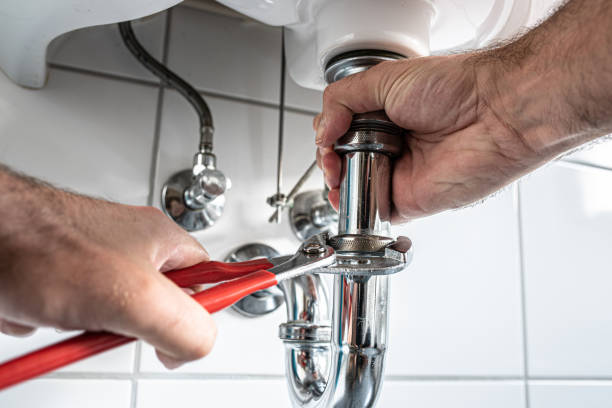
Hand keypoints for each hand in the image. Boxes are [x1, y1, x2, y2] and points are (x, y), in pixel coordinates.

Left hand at [0, 169, 215, 368]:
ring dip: (92, 328)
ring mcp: (95, 263)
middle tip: (122, 324)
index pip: (209, 276)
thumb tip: (199, 344)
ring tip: (74, 315)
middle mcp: (131, 248)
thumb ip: (185, 325)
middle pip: (159, 305)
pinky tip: (46, 311)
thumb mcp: (136, 298)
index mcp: (161, 240)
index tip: (211, 326)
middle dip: (135, 325)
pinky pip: (77, 317)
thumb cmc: (44, 245)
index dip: (209, 308)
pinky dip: (61, 325)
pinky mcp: (63, 279)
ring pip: (115, 316)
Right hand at [315, 54, 542, 220]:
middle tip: (333, 156)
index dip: (326, 137)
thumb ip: (342, 98)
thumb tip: (322, 130)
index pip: (340, 130)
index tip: (327, 138)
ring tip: (339, 174)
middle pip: (342, 160)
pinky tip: (349, 195)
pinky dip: (357, 208)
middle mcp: (391, 144)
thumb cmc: (456, 89)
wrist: (496, 114)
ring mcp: (399, 173)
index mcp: (384, 114)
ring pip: (353, 187)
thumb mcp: (384, 78)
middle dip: (328, 161)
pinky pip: (374, 211)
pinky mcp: (409, 200)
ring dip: (337, 185)